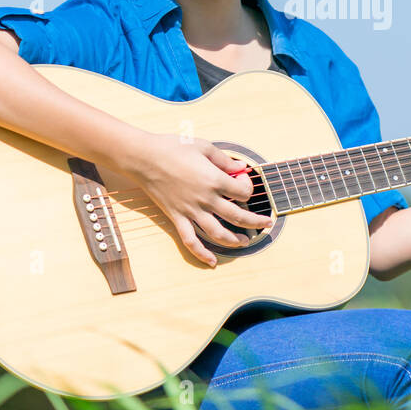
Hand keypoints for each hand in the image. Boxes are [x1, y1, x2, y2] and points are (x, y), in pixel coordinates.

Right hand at [125, 133, 272, 266]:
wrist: (144, 158)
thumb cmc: (173, 148)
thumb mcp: (204, 147)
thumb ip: (224, 160)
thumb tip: (242, 167)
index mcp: (214, 180)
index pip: (243, 192)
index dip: (249, 189)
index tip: (245, 184)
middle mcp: (206, 199)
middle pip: (238, 216)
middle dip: (255, 221)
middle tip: (266, 223)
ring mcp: (191, 211)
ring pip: (218, 233)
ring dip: (235, 240)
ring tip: (246, 241)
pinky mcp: (177, 218)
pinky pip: (190, 241)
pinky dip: (201, 254)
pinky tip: (212, 262)